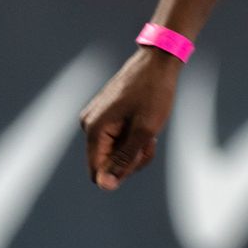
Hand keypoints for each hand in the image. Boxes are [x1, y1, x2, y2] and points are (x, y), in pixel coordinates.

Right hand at [79, 46, 181, 190]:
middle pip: (107, 164)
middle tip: (150, 140)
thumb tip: (105, 186)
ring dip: (136, 149)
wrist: (159, 61)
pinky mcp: (106, 116)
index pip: (98, 173)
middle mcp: (89, 126)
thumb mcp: (145, 130)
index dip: (121, 172)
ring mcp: (96, 120)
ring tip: (151, 132)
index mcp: (94, 130)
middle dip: (131, 159)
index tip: (140, 152)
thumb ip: (124, 159)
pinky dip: (134, 138)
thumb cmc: (154, 93)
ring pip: (115, 153)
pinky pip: (117, 140)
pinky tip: (147, 125)